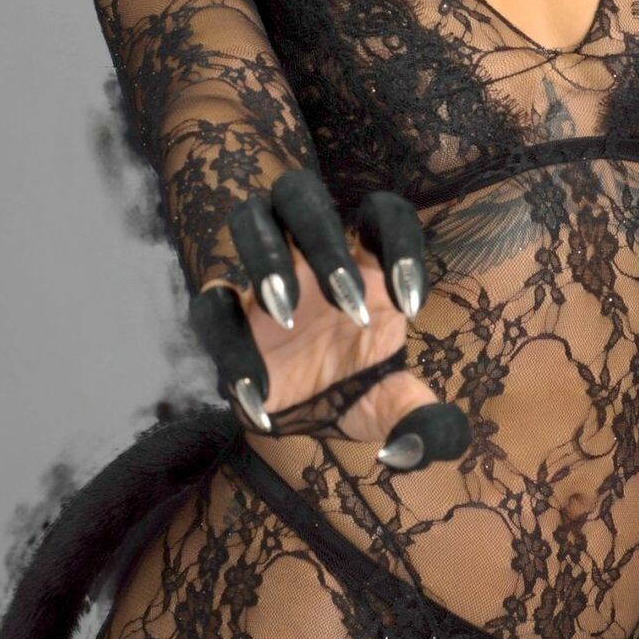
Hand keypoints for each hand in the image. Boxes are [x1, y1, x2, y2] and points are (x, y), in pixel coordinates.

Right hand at [188, 170, 468, 471]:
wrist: (298, 414)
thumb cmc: (352, 385)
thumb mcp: (393, 406)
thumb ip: (421, 421)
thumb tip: (427, 446)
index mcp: (362, 261)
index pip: (382, 213)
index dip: (401, 244)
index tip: (411, 308)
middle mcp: (309, 256)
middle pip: (301, 192)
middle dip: (326, 241)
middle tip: (351, 309)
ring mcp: (263, 279)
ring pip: (249, 218)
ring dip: (268, 258)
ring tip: (289, 317)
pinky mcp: (226, 316)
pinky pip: (211, 308)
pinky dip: (230, 347)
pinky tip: (258, 395)